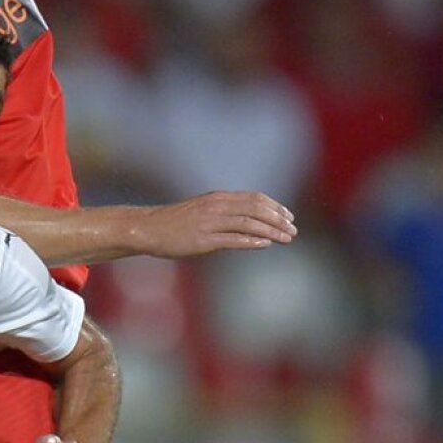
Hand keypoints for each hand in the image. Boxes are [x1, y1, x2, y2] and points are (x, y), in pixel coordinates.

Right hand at [143, 191, 296, 257]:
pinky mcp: (203, 239)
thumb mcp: (202, 210)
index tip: (288, 216)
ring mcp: (210, 222)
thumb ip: (223, 213)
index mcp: (217, 198)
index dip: (275, 207)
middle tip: (293, 230)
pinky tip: (265, 244)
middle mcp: (216, 206)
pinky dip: (251, 241)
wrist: (148, 228)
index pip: (254, 198)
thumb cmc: (175, 222)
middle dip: (278, 219)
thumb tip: (246, 222)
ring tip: (286, 239)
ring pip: (248, 223)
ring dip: (271, 231)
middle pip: (256, 209)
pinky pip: (232, 239)